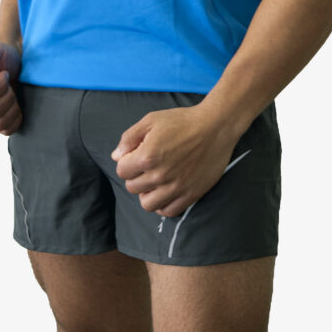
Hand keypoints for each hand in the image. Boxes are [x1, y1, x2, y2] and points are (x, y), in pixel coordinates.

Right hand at [0, 41, 21, 135]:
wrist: (13, 63)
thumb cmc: (4, 55)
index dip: (1, 86)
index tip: (4, 74)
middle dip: (9, 96)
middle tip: (10, 84)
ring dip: (13, 108)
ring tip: (13, 94)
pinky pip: (6, 130)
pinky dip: (15, 120)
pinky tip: (16, 106)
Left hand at [111, 105, 236, 216]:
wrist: (215, 127)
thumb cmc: (182, 121)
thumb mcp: (151, 120)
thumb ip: (129, 137)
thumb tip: (116, 156)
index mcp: (147, 156)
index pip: (122, 171)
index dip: (126, 162)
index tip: (136, 155)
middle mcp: (160, 176)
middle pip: (132, 187)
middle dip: (135, 176)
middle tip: (147, 165)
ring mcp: (175, 188)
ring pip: (147, 204)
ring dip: (146, 193)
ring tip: (154, 180)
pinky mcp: (190, 195)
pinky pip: (168, 211)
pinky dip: (162, 204)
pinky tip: (165, 191)